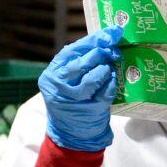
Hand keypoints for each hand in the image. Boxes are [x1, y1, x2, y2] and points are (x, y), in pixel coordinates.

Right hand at [39, 27, 122, 150]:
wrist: (71, 133)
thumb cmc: (71, 99)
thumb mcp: (67, 79)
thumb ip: (79, 60)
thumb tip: (106, 37)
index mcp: (52, 74)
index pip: (73, 50)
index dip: (94, 40)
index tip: (111, 33)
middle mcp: (59, 86)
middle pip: (83, 62)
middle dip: (102, 52)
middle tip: (113, 49)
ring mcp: (74, 99)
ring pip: (93, 77)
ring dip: (105, 68)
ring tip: (110, 66)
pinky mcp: (89, 109)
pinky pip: (105, 91)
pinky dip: (111, 82)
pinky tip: (112, 78)